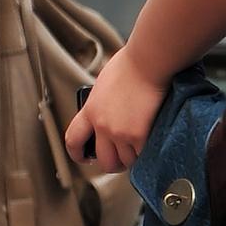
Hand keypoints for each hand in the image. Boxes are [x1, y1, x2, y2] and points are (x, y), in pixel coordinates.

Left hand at [63, 46, 165, 175]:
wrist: (148, 62)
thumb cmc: (131, 64)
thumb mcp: (105, 84)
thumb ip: (102, 102)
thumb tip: (107, 111)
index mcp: (91, 110)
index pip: (73, 140)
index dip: (77, 154)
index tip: (84, 158)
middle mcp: (103, 125)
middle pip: (104, 159)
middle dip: (111, 163)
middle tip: (119, 161)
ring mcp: (122, 133)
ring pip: (125, 161)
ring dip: (132, 159)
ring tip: (139, 152)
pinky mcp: (141, 135)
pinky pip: (143, 155)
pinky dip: (147, 154)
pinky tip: (152, 147)